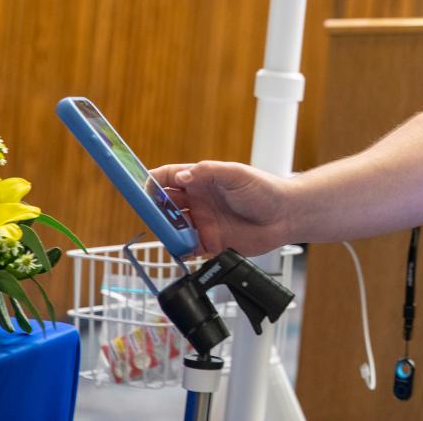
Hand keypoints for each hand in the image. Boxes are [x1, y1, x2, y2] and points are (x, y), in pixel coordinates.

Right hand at [149, 161, 293, 256]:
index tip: (137, 188)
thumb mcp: (236, 174)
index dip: (150, 181)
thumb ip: (208, 173)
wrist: (286, 215)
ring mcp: (202, 222)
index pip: (167, 177)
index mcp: (201, 179)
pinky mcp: (210, 242)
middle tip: (149, 214)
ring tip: (167, 231)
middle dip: (152, 208)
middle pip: (163, 204)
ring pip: (171, 227)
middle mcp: (197, 200)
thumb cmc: (264, 189)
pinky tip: (178, 248)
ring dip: (164, 230)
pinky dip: (178, 249)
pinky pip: (186, 248)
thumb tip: (182, 177)